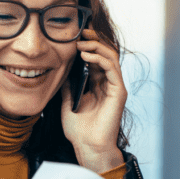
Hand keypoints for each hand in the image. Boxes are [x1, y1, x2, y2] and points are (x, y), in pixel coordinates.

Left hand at [61, 29, 125, 172]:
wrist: (88, 147)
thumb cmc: (79, 131)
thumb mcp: (67, 103)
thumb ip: (67, 87)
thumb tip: (60, 71)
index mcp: (97, 85)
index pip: (95, 58)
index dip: (87, 45)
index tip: (75, 36)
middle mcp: (108, 84)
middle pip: (105, 54)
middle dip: (94, 40)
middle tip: (81, 31)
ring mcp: (115, 87)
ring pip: (110, 57)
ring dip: (97, 46)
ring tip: (82, 41)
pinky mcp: (119, 92)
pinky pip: (112, 69)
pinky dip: (100, 59)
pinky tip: (87, 55)